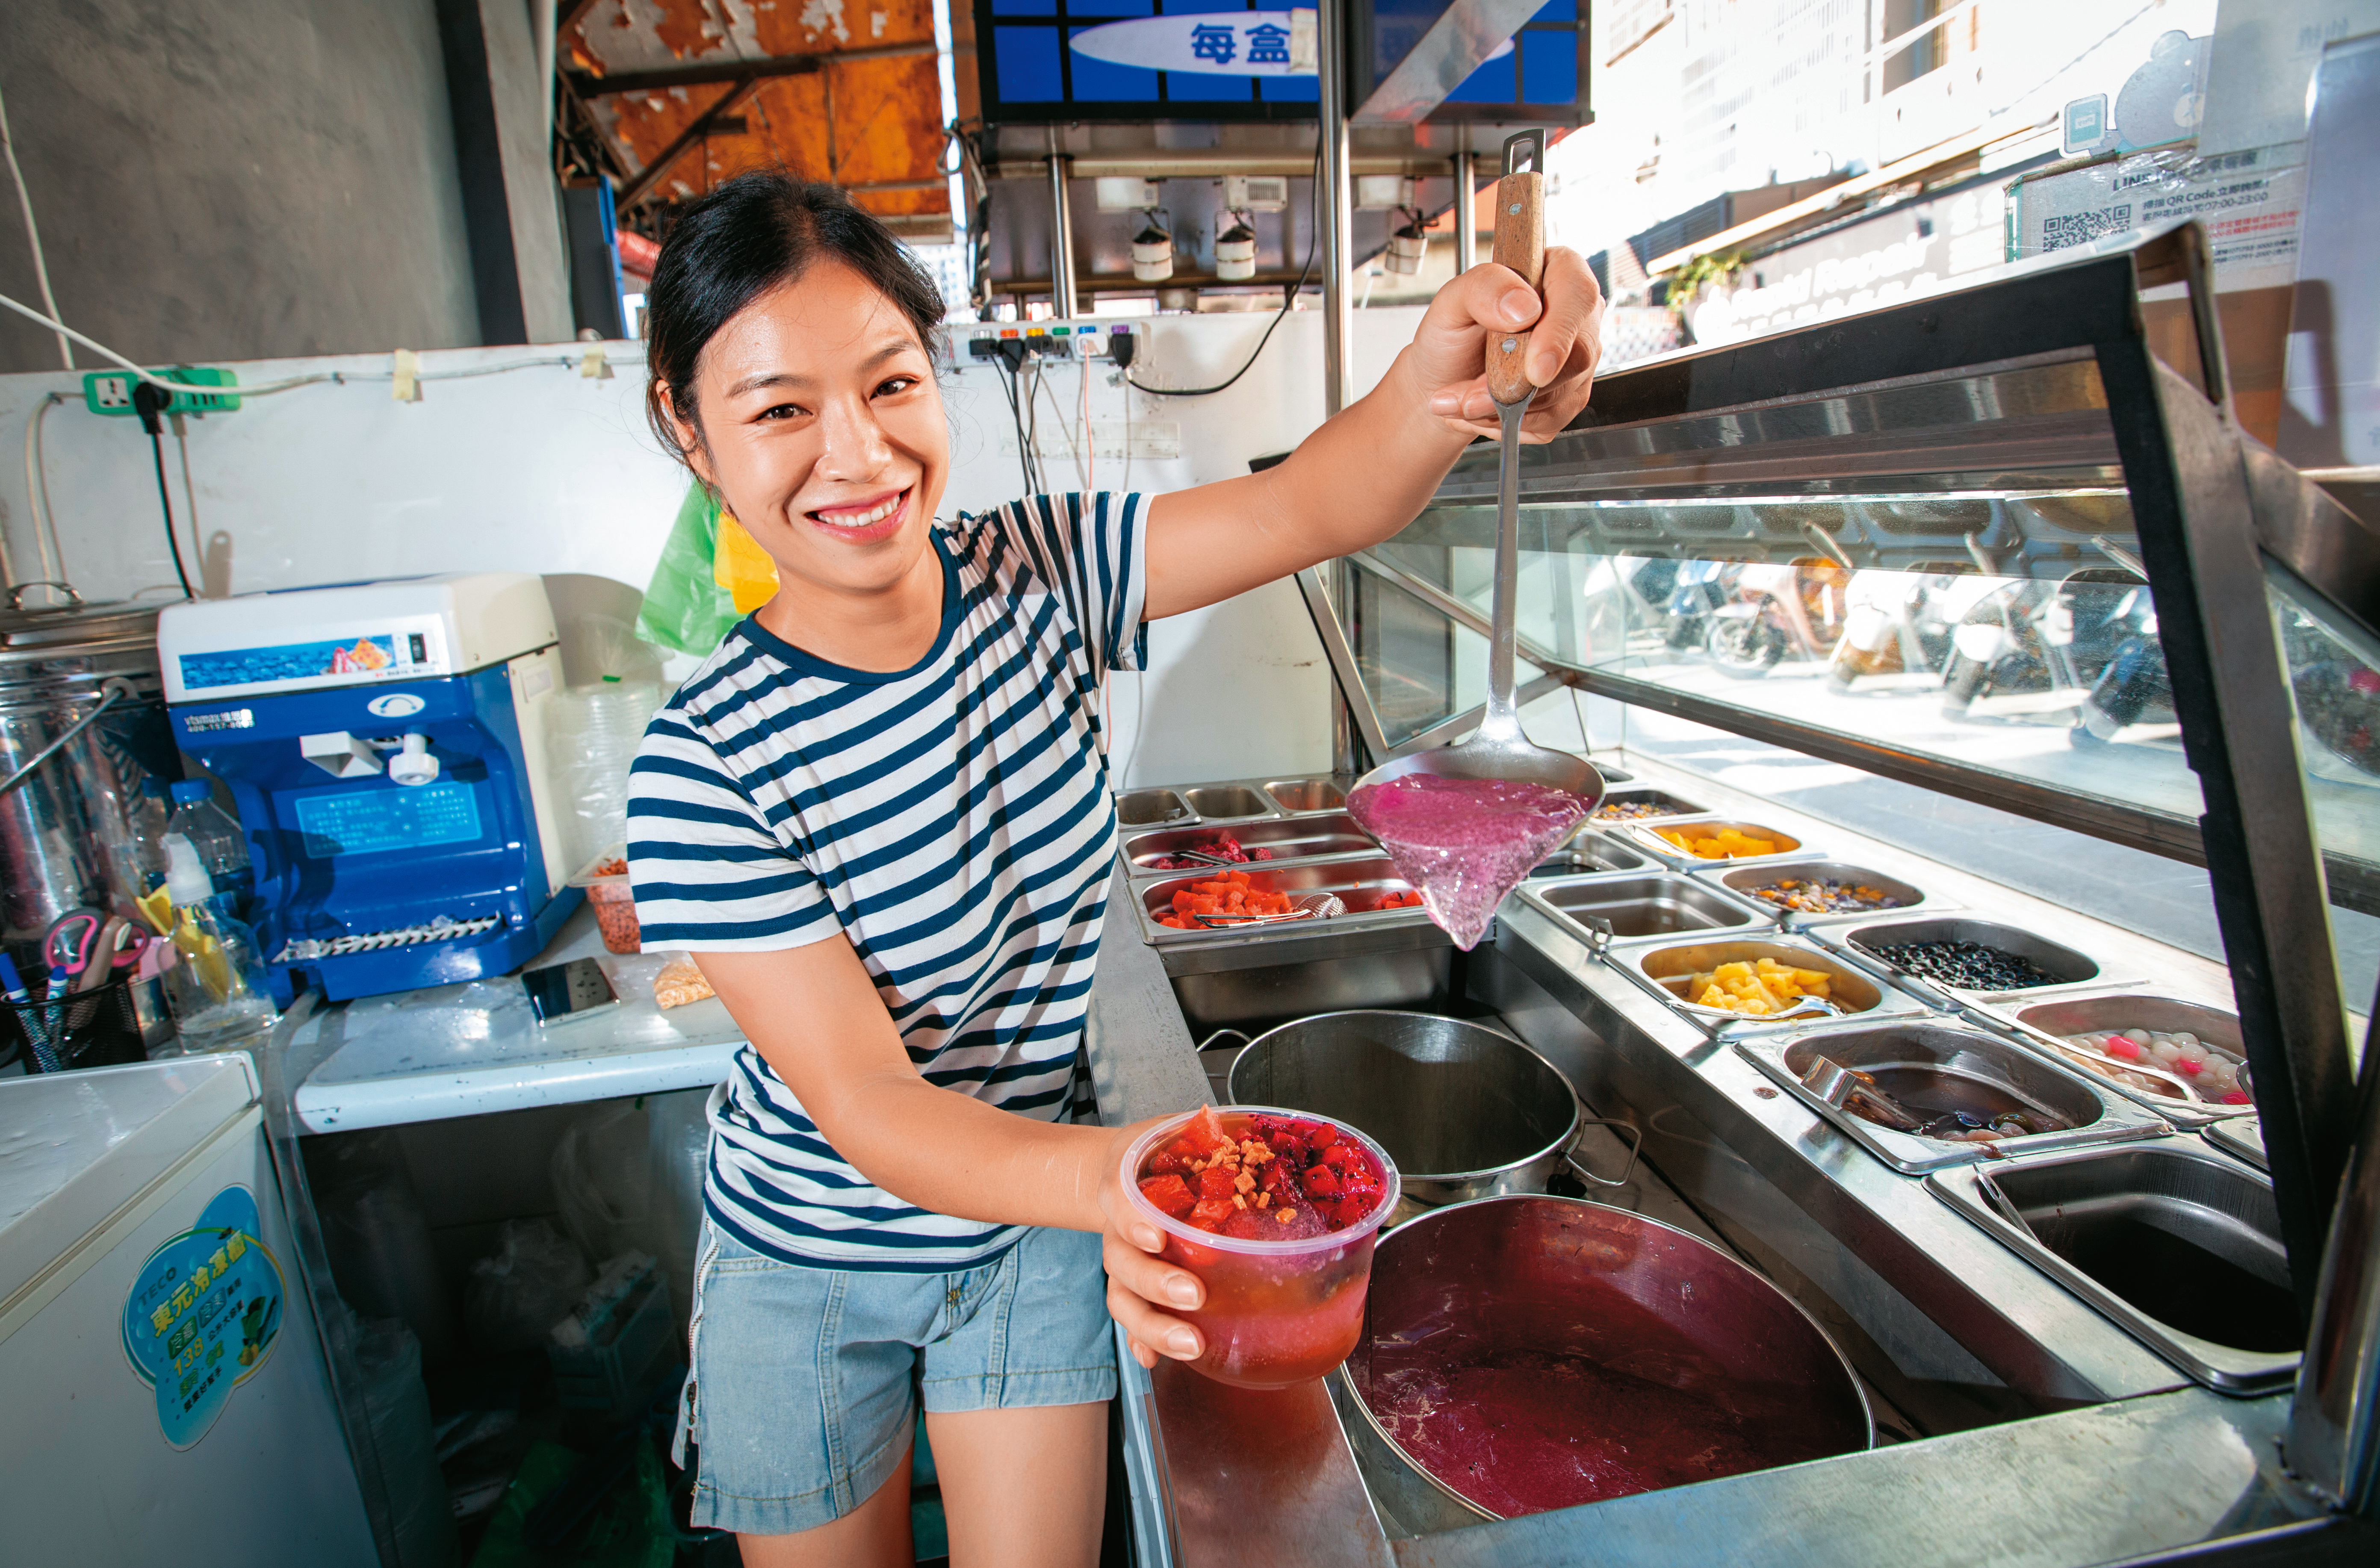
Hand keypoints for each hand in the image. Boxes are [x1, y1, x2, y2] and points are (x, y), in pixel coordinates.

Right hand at [1098, 1120, 1207, 1370]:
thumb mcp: (1178, 1130)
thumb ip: (1215, 1133)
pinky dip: (1140, 1343)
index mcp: (1128, 1185)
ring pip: (1123, 1298)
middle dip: (1156, 1284)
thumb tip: (1276, 1134)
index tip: (1157, 1235)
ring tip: (1189, 1344)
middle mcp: (1121, 1228)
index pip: (1121, 1201)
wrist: (1120, 1169)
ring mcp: (1124, 1262)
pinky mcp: (1132, 1287)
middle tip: (1193, 1295)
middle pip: (1123, 1262)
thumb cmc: (1158, 1152)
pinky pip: (1129, 1320)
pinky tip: (1154, 1361)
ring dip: (1153, 1326)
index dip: (1134, 1220)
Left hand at [1411, 248, 1604, 442]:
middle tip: (1469, 396)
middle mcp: (1575, 316)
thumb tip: (1523, 307)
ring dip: (1504, 406)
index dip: (1560, 334)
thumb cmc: (1449, 336)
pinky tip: (1484, 409)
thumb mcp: (1451, 301)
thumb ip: (1483, 289)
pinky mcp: (1570, 398)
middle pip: (1576, 354)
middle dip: (1517, 384)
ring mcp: (1577, 358)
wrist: (1439, 382)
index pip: (1578, 295)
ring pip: (1560, 393)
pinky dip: (1510, 422)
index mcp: (1556, 273)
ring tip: (1463, 399)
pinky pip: (1551, 419)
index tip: (1534, 369)